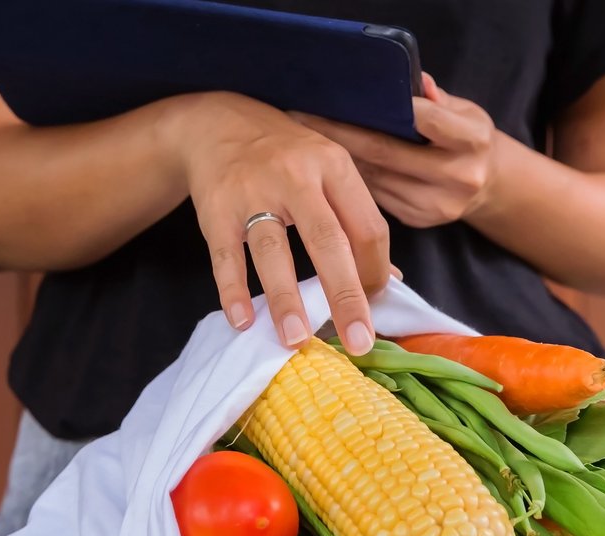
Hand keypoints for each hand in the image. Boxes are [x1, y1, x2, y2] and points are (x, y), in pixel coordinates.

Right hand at [162, 92, 389, 354]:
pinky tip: (243, 321)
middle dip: (346, 296)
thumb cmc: (287, 157)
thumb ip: (358, 221)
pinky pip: (225, 255)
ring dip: (285, 299)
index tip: (374, 305)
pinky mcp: (216, 208)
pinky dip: (232, 290)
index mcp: (335, 166)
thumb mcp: (329, 173)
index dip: (376, 272)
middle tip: (358, 342)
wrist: (218, 123)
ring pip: (274, 250)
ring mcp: (253, 191)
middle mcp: (296, 176)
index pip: (368, 227)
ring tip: (296, 340)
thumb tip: (388, 280)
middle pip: (328, 241)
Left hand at [291, 74, 496, 227]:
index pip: (427, 119)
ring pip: (374, 176)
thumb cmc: (466, 138)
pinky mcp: (418, 220)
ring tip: (308, 138)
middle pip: (387, 151)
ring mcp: (437, 204)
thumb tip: (409, 80)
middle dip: (342, 132)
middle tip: (304, 115)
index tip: (346, 95)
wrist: (485, 185)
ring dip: (339, 157)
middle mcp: (459, 176)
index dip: (390, 108)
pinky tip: (328, 164)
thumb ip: (434, 98)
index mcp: (474, 141)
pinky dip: (350, 178)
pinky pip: (374, 195)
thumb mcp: (463, 110)